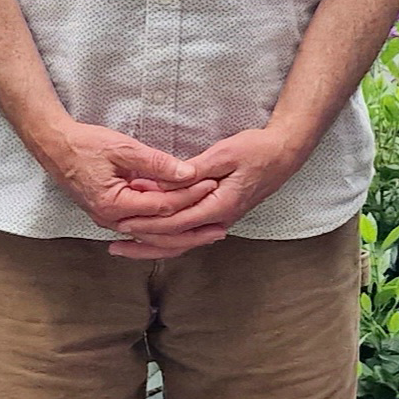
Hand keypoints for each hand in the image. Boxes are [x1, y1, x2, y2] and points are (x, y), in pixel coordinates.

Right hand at [34, 120, 214, 234]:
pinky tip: (182, 230)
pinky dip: (163, 230)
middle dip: (192, 231)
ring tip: (209, 234)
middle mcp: (112, 220)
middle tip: (222, 229)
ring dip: (181, 235)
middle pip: (160, 232)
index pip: (162, 206)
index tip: (211, 185)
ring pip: (152, 236)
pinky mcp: (111, 216)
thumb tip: (187, 172)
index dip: (189, 195)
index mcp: (114, 205)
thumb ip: (156, 162)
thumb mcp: (122, 147)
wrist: (54, 147)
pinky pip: (142, 229)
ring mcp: (110, 221)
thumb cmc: (84, 144)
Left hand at [110, 124, 309, 258]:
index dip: (148, 223)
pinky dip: (169, 238)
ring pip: (183, 242)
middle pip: (177, 240)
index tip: (123, 222)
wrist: (284, 154)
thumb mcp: (224, 154)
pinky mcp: (218, 216)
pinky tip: (151, 238)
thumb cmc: (256, 150)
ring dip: (154, 246)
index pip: (177, 222)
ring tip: (126, 247)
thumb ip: (196, 170)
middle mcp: (220, 220)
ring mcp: (220, 220)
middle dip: (144, 243)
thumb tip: (169, 181)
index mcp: (220, 205)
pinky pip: (190, 234)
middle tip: (115, 243)